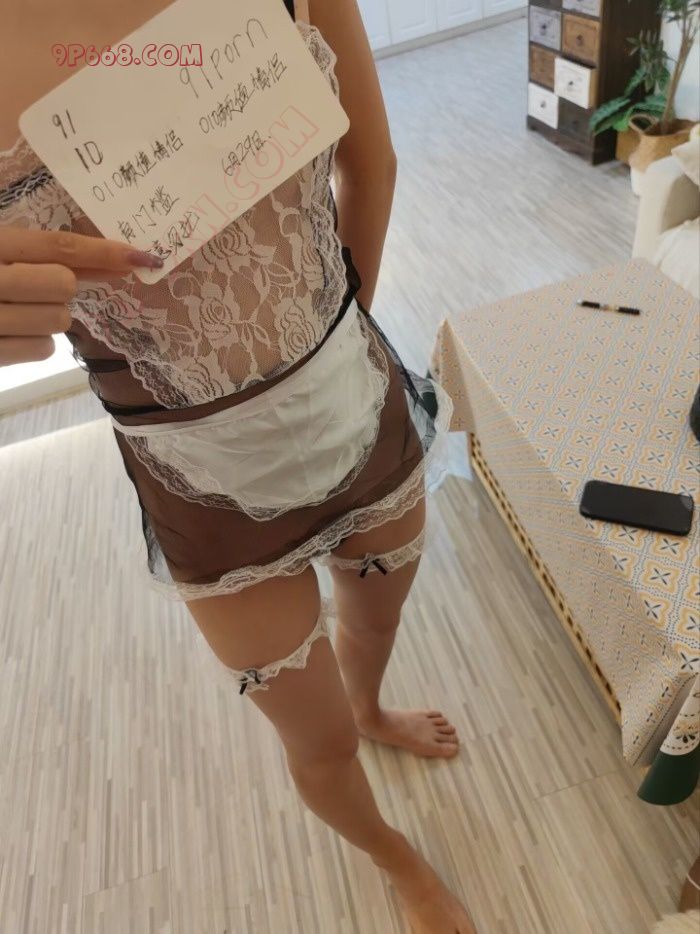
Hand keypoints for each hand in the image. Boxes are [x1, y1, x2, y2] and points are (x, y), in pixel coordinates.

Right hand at [0, 227, 161, 365]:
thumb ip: (33, 250)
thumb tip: (100, 260)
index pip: (57, 246)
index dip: (103, 251)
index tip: (142, 257)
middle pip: (63, 284)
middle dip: (61, 287)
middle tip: (35, 287)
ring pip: (58, 319)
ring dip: (48, 316)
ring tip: (13, 311)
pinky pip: (43, 350)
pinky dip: (34, 344)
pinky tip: (8, 334)